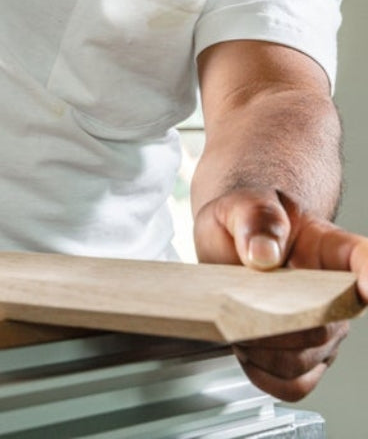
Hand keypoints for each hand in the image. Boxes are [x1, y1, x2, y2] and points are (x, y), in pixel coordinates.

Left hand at [194, 188, 367, 399]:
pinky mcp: (304, 357)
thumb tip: (263, 253)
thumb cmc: (247, 221)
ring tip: (233, 320)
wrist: (235, 238)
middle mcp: (338, 295)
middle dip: (274, 322)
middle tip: (236, 303)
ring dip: (261, 349)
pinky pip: (293, 383)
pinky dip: (263, 373)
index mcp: (332, 248)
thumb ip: (256, 218)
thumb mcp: (241, 205)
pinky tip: (244, 348)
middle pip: (321, 326)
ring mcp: (323, 329)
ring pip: (303, 359)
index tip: (367, 288)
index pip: (365, 260)